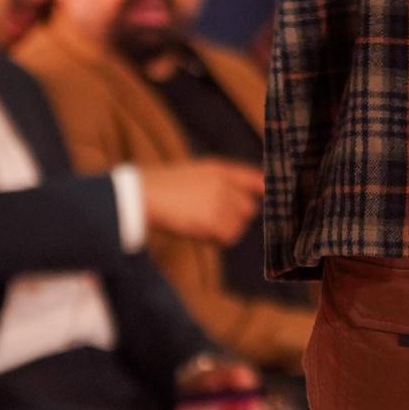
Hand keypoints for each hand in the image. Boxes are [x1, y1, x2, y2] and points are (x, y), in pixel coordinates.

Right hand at [140, 157, 265, 244]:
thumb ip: (221, 181)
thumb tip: (248, 192)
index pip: (253, 178)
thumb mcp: (195, 173)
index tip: (264, 197)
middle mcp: (224, 183)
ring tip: (201, 225)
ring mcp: (220, 201)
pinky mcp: (213, 220)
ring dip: (225, 230)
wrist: (144, 195)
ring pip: (239, 225)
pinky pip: (228, 237)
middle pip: (249, 208)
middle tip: (213, 220)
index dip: (261, 189)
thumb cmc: (163, 187)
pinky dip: (216, 240)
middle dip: (236, 217)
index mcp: (219, 169)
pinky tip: (200, 233)